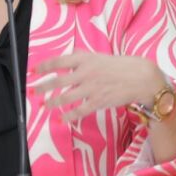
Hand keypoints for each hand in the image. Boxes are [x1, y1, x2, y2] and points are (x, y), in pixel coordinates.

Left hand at [33, 52, 166, 121]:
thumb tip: (70, 56)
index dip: (43, 67)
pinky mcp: (99, 101)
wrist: (142, 78)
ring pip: (65, 97)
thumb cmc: (122, 65)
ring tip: (43, 106)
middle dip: (42, 87)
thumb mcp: (101, 56)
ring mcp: (92, 88)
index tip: (33, 71)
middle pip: (58, 81)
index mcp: (86, 59)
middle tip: (32, 91)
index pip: (59, 62)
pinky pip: (79, 110)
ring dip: (52, 103)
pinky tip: (61, 119)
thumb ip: (84, 57)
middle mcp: (86, 73)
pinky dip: (69, 116)